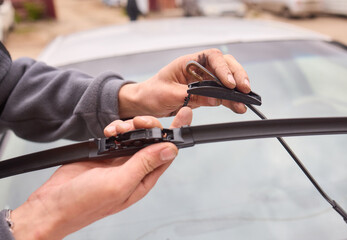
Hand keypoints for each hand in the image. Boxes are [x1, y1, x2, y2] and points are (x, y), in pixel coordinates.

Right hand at [11, 107, 192, 239]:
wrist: (51, 204)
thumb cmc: (83, 204)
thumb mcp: (119, 184)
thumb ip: (144, 165)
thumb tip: (170, 150)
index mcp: (143, 179)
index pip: (167, 153)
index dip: (176, 134)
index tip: (184, 116)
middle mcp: (134, 169)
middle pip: (152, 141)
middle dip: (149, 126)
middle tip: (138, 122)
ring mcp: (119, 160)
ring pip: (135, 135)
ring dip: (129, 127)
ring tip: (118, 130)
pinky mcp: (104, 153)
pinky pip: (117, 136)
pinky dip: (114, 129)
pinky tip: (108, 132)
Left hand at [118, 49, 250, 118]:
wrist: (145, 104)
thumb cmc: (152, 93)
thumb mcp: (168, 94)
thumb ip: (191, 95)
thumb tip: (214, 98)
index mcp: (188, 62)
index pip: (211, 58)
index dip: (223, 68)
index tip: (228, 83)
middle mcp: (198, 69)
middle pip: (224, 65)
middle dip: (237, 76)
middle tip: (245, 89)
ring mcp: (203, 81)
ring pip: (226, 80)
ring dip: (237, 90)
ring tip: (245, 101)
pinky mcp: (205, 93)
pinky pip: (221, 94)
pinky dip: (230, 100)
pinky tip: (238, 106)